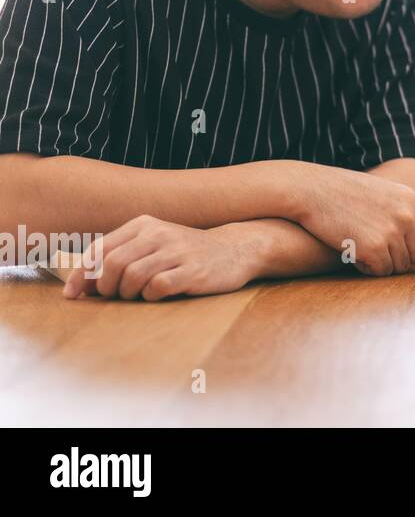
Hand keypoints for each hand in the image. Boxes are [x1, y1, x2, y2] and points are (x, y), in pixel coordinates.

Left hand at [63, 215, 257, 300]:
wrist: (235, 250)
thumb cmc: (185, 252)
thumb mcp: (152, 245)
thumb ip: (118, 259)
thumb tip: (77, 286)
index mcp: (144, 224)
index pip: (100, 249)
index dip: (81, 274)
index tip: (73, 295)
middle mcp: (159, 233)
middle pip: (113, 264)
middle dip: (106, 287)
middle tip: (116, 295)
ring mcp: (177, 251)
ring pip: (132, 277)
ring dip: (129, 293)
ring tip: (139, 294)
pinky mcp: (192, 271)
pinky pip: (157, 287)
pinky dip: (151, 296)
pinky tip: (160, 293)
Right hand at [287, 163, 414, 275]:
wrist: (310, 190)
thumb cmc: (342, 192)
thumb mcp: (384, 192)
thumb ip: (405, 211)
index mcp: (412, 199)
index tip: (408, 249)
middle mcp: (407, 215)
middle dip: (401, 258)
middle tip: (378, 250)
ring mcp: (392, 231)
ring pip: (400, 266)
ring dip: (383, 263)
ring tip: (363, 248)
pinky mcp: (374, 247)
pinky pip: (382, 271)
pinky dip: (368, 268)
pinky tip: (355, 255)